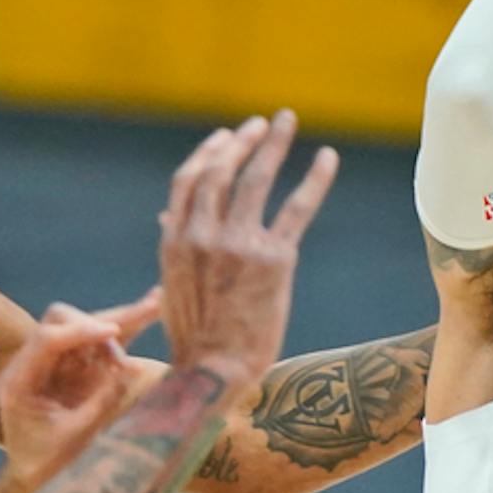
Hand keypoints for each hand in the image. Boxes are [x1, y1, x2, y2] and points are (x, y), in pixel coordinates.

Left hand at [0, 292, 163, 492]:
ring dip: (120, 320)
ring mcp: (57, 361)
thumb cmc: (49, 466)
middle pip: (62, 320)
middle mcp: (34, 363)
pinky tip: (153, 302)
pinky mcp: (77, 365)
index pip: (47, 339)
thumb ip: (99, 404)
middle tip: (123, 364)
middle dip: (97, 332)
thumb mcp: (74, 438)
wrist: (36, 482)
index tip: (114, 333)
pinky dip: (128, 326)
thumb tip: (129, 370)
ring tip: (156, 302)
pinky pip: (101, 340)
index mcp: (19, 381)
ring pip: (86, 326)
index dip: (81, 331)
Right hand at [158, 111, 337, 386]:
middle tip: (261, 124)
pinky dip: (314, 179)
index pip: (189, 181)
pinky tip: (327, 158)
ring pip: (256, 179)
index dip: (208, 153)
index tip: (225, 137)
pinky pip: (297, 208)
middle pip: (221, 171)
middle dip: (241, 142)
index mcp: (175, 240)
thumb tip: (166, 215)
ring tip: (285, 122)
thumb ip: (174, 245)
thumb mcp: (172, 285)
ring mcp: (238, 244)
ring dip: (273, 144)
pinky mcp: (274, 259)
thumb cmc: (195, 335)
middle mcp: (203, 235)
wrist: (215, 370)